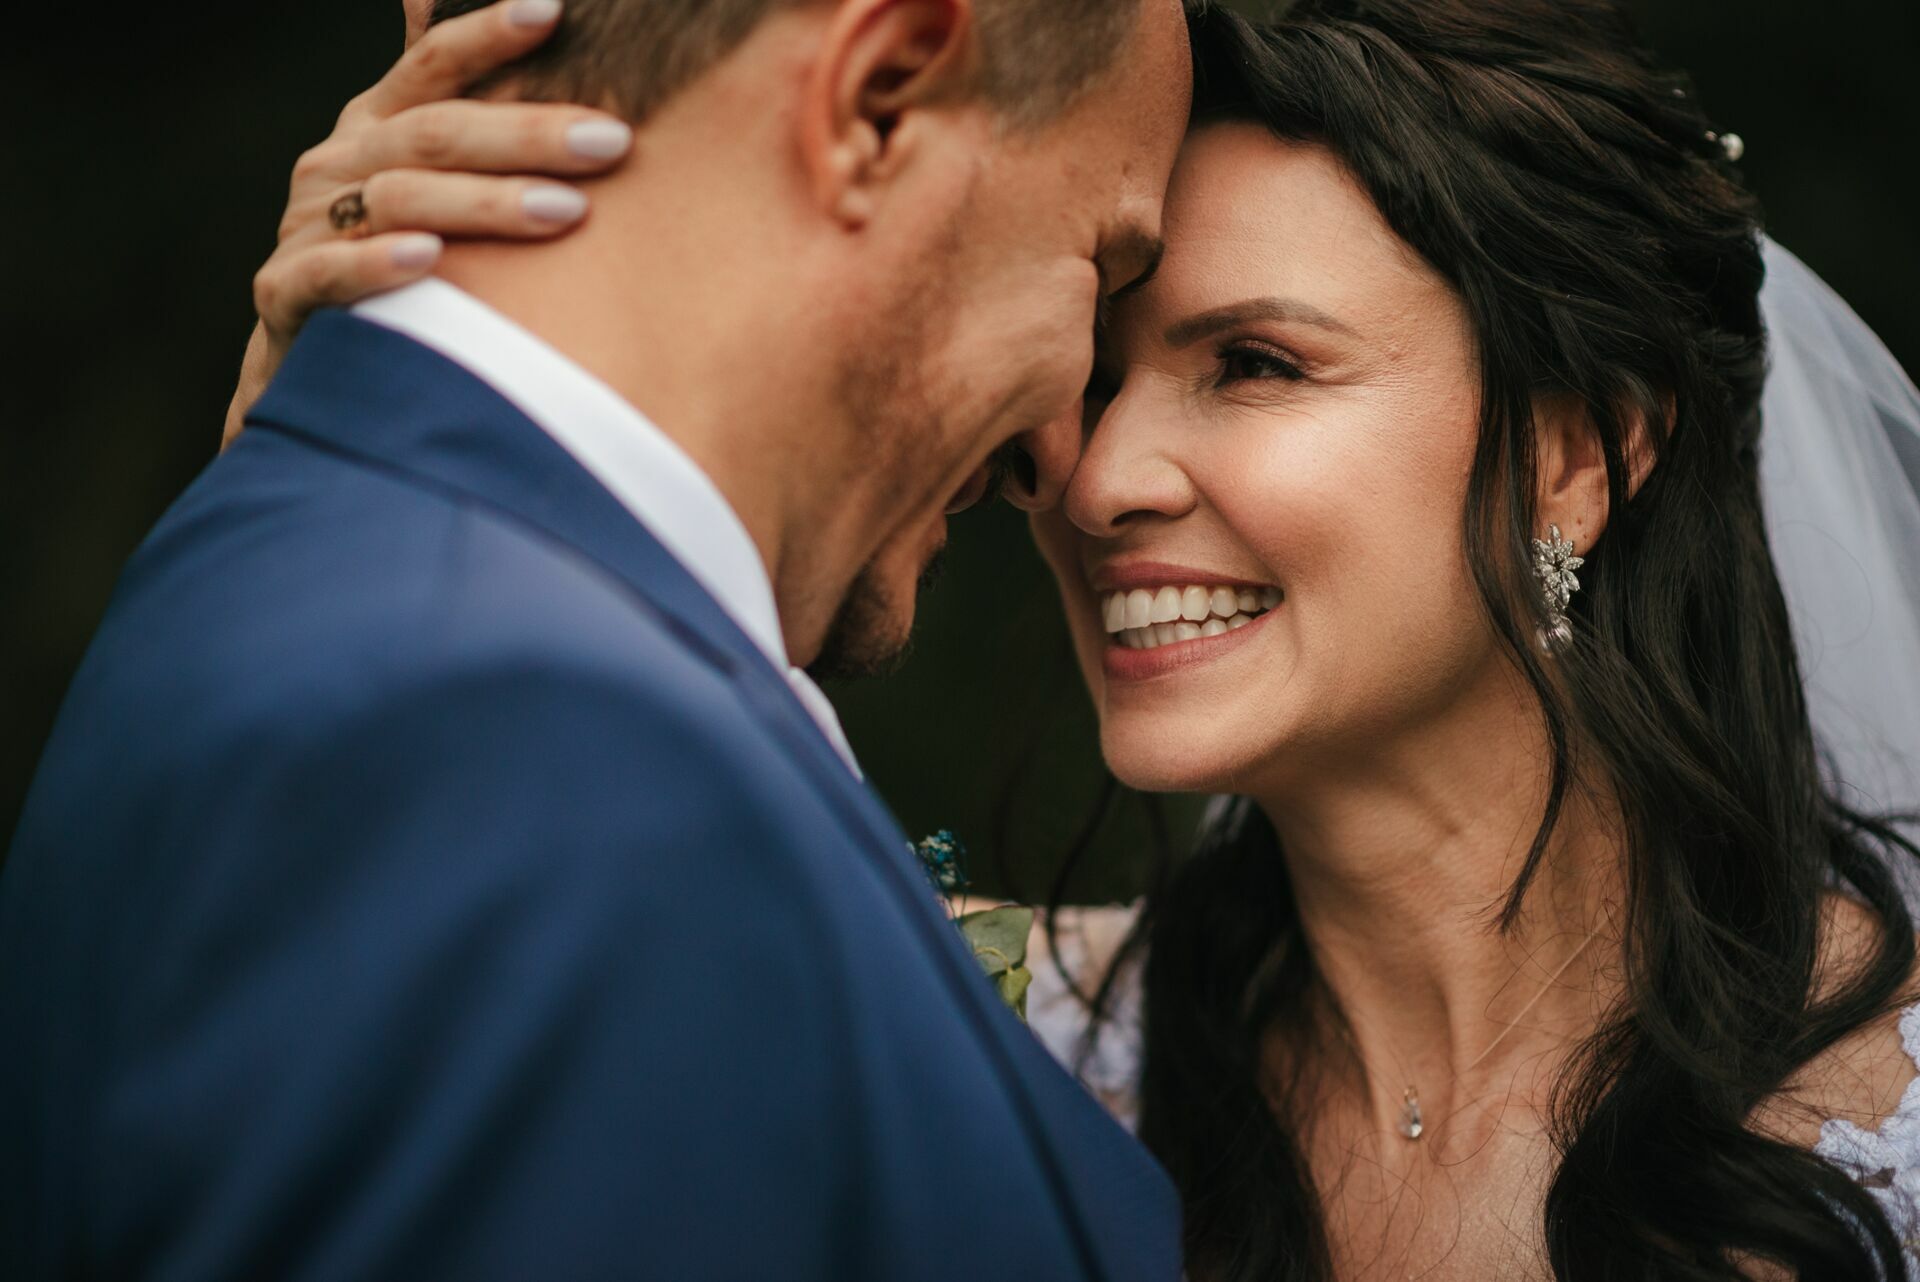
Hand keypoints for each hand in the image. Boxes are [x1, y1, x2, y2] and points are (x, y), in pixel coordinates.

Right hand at [223, 0, 633, 446]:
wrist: (318, 366)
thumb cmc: (396, 259)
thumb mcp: (428, 180)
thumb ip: (464, 110)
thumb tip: (540, 11)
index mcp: (376, 125)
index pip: (433, 64)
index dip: (489, 34)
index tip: (553, 9)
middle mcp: (337, 163)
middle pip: (435, 134)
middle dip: (529, 134)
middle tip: (611, 142)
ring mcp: (305, 225)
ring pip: (399, 199)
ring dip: (485, 204)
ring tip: (565, 211)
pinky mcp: (286, 293)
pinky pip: (331, 273)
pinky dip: (378, 265)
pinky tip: (430, 260)